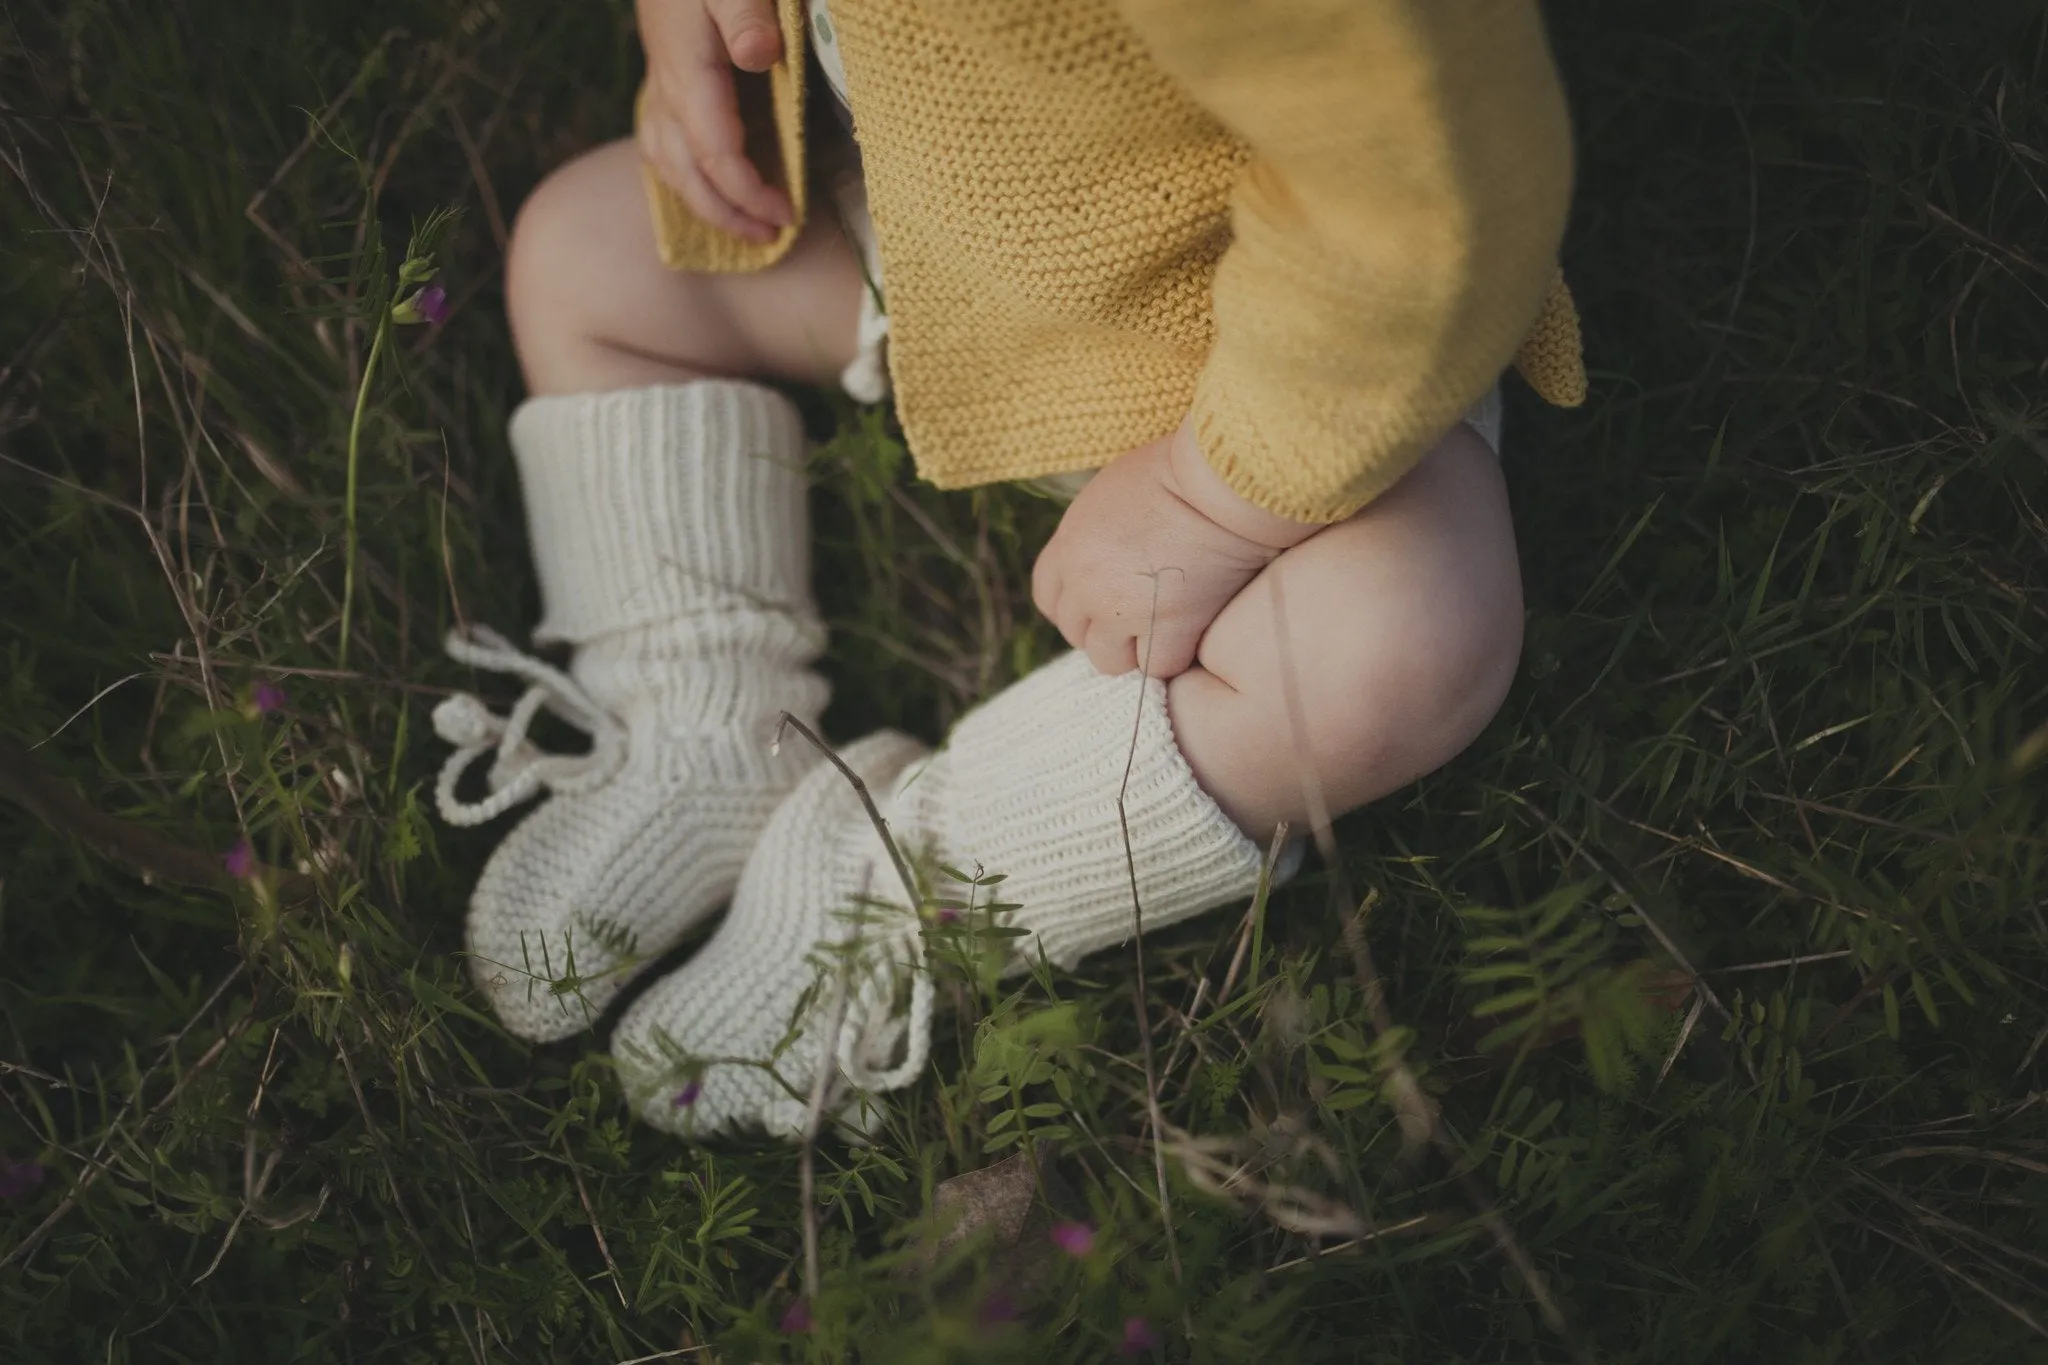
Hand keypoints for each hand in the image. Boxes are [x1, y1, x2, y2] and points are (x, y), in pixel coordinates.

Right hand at [636, 0, 792, 243]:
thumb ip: (748, 15)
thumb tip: (758, 54)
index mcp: (689, 73)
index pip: (717, 154)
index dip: (750, 193)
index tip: (788, 214)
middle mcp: (667, 88)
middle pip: (688, 174)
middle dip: (728, 214)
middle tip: (772, 237)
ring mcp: (659, 85)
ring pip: (668, 164)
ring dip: (703, 202)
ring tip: (743, 226)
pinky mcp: (662, 78)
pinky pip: (660, 143)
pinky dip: (681, 175)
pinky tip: (701, 186)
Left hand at [1030, 419, 1322, 678]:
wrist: (1218, 482)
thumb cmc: (1176, 473)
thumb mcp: (1110, 494)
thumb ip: (1094, 535)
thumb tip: (1102, 559)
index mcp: (1069, 546)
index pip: (1048, 598)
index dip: (1074, 606)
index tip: (1098, 605)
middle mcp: (1086, 584)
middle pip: (1076, 633)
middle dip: (1104, 628)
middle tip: (1139, 615)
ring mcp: (1123, 611)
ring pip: (1110, 660)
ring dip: (1133, 650)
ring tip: (1163, 628)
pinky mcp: (1168, 628)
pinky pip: (1157, 668)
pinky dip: (1173, 656)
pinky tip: (1190, 634)